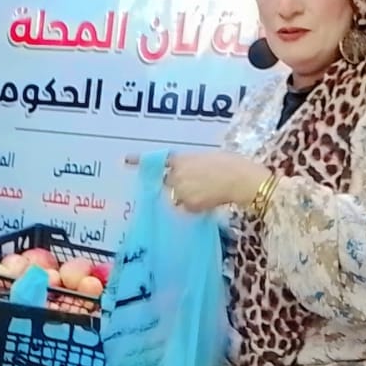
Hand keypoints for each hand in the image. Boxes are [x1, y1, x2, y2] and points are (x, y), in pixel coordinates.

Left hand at [127, 151, 271, 212]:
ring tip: (208, 190)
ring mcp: (181, 191)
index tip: (125, 160)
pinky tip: (210, 199)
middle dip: (176, 184)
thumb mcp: (206, 157)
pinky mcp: (188, 206)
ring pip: (177, 197)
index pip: (156, 160)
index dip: (139, 160)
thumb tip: (185, 174)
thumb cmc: (231, 164)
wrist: (241, 180)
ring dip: (186, 196)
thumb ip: (190, 165)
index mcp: (181, 159)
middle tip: (198, 182)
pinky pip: (187, 208)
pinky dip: (195, 206)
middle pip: (168, 182)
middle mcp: (176, 175)